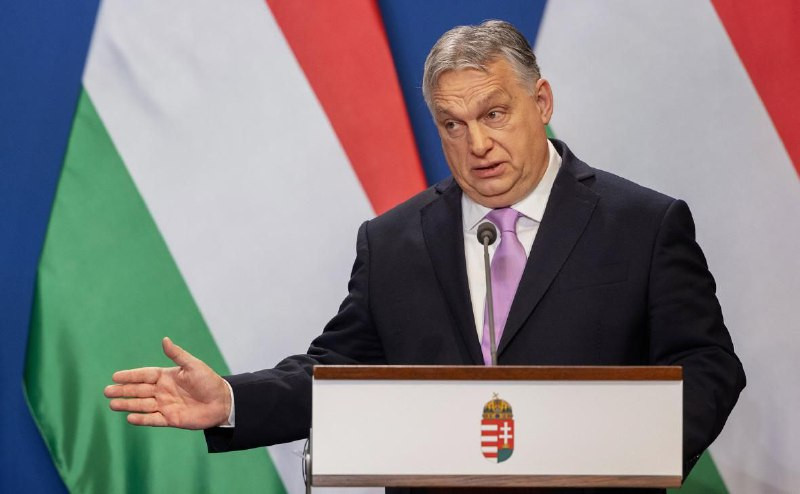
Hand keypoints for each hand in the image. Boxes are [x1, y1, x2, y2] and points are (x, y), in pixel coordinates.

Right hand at [104, 337, 230, 428]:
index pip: (144, 375)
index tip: (115, 376)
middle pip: (139, 390)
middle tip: (106, 391)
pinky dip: (142, 419)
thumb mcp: (193, 366)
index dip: (130, 376)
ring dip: (128, 404)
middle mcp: (163, 391)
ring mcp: (165, 405)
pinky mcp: (170, 419)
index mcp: (167, 376)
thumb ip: (177, 355)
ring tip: (112, 404)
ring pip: (142, 405)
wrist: (222, 402)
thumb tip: (164, 339)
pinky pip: (153, 419)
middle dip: (123, 390)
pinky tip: (130, 418)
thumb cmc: (209, 381)